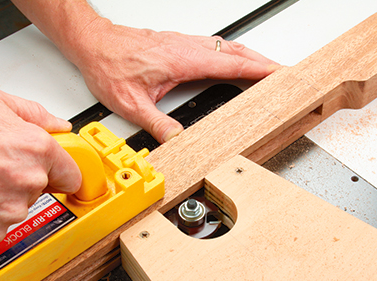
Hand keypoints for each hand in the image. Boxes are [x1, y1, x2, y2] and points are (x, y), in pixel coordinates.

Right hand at [0, 85, 81, 245]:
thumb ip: (33, 113)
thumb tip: (57, 124)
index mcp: (37, 148)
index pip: (72, 174)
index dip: (62, 171)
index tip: (58, 172)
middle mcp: (29, 180)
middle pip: (42, 188)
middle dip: (27, 178)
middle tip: (0, 165)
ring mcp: (11, 208)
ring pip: (19, 206)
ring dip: (5, 195)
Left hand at [70, 21, 279, 142]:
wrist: (93, 44)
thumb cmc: (109, 66)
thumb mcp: (131, 103)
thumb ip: (157, 123)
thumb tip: (178, 140)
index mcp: (183, 60)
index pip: (231, 64)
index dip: (258, 68)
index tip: (279, 72)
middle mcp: (187, 48)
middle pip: (235, 51)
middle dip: (262, 60)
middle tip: (282, 71)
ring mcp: (184, 43)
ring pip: (226, 46)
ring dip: (249, 55)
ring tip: (265, 67)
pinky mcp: (179, 43)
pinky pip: (215, 46)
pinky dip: (233, 53)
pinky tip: (234, 61)